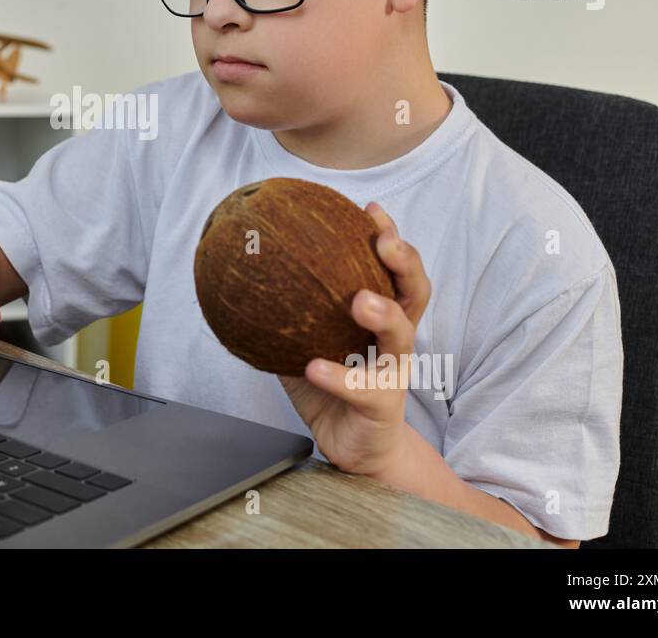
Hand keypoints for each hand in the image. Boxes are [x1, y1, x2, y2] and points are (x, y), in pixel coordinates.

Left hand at [278, 201, 431, 475]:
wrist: (354, 448)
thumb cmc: (332, 386)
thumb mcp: (308, 340)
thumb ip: (289, 311)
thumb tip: (243, 271)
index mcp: (382, 317)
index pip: (395, 269)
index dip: (389, 237)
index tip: (370, 209)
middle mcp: (395, 340)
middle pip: (415, 292)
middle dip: (404, 262)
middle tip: (384, 242)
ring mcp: (394, 373)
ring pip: (402, 337)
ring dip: (384, 314)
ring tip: (361, 300)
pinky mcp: (383, 406)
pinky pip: (363, 388)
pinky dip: (338, 376)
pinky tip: (314, 366)